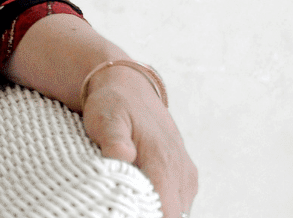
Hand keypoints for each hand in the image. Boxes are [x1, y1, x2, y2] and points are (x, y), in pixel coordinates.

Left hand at [80, 65, 197, 217]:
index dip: (146, 217)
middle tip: (120, 206)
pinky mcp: (186, 177)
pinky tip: (140, 196)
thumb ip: (114, 140)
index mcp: (163, 163)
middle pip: (173, 216)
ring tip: (128, 201)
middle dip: (148, 215)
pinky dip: (162, 205)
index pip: (166, 213)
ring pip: (178, 212)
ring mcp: (186, 176)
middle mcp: (181, 173)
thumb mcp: (106, 118)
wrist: (130, 88)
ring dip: (156, 210)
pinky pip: (179, 202)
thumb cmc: (113, 104)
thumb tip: (122, 157)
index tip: (125, 212)